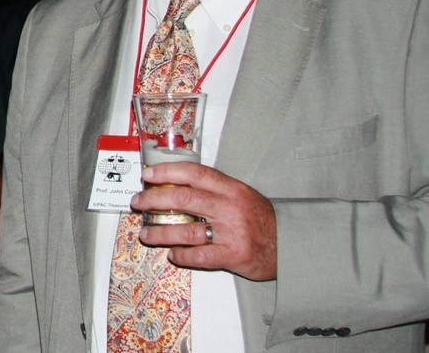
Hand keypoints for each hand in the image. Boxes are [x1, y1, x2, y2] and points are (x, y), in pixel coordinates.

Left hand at [133, 162, 277, 280]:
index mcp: (230, 188)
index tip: (148, 175)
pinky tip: (173, 254)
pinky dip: (182, 255)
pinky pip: (199, 256)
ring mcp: (231, 232)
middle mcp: (229, 207)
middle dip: (154, 200)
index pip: (194, 173)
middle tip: (138, 203)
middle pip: (183, 198)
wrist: (289, 245)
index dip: (167, 171)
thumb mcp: (240, 195)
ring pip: (186, 230)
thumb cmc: (260, 219)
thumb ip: (213, 189)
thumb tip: (175, 184)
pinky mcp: (233, 255)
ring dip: (160, 232)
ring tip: (146, 234)